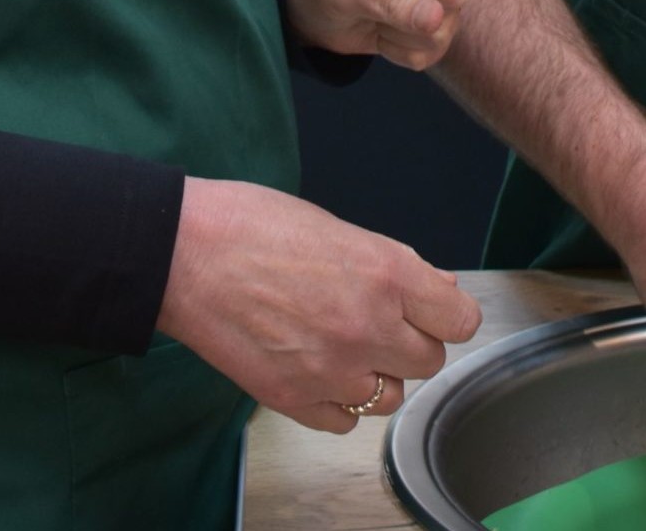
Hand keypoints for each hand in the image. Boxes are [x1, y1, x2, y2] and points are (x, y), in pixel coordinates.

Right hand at [157, 177, 482, 432]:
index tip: (433, 309)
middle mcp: (369, 327)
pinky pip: (345, 420)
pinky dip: (337, 400)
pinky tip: (315, 365)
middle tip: (376, 318)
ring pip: (390, 395)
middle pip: (429, 359)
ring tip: (339, 340)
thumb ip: (394, 266)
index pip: (460, 319)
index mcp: (385, 273)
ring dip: (375, 372)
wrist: (184, 253)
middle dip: (409, 340)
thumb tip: (440, 288)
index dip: (447, 312)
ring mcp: (332, 370)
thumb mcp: (337, 227)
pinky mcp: (295, 400)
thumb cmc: (252, 224)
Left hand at [284, 0, 466, 69]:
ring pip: (446, 23)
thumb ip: (389, 1)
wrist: (316, 9)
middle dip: (403, 6)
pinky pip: (434, 47)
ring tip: (377, 12)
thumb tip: (436, 20)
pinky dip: (401, 49)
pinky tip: (385, 30)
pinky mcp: (442, 19)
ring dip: (399, 31)